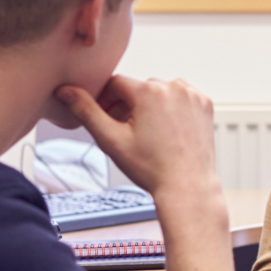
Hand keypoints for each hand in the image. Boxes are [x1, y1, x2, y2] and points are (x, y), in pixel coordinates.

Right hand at [56, 75, 219, 202]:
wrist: (187, 187)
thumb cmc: (151, 169)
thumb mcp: (111, 140)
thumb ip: (86, 111)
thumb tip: (65, 90)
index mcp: (149, 91)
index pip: (115, 84)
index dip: (106, 101)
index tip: (106, 120)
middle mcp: (173, 86)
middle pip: (138, 88)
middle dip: (128, 105)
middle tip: (125, 132)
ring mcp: (192, 94)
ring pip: (159, 91)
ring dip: (150, 105)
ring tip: (148, 133)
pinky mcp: (205, 104)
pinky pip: (180, 97)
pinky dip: (172, 108)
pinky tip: (167, 130)